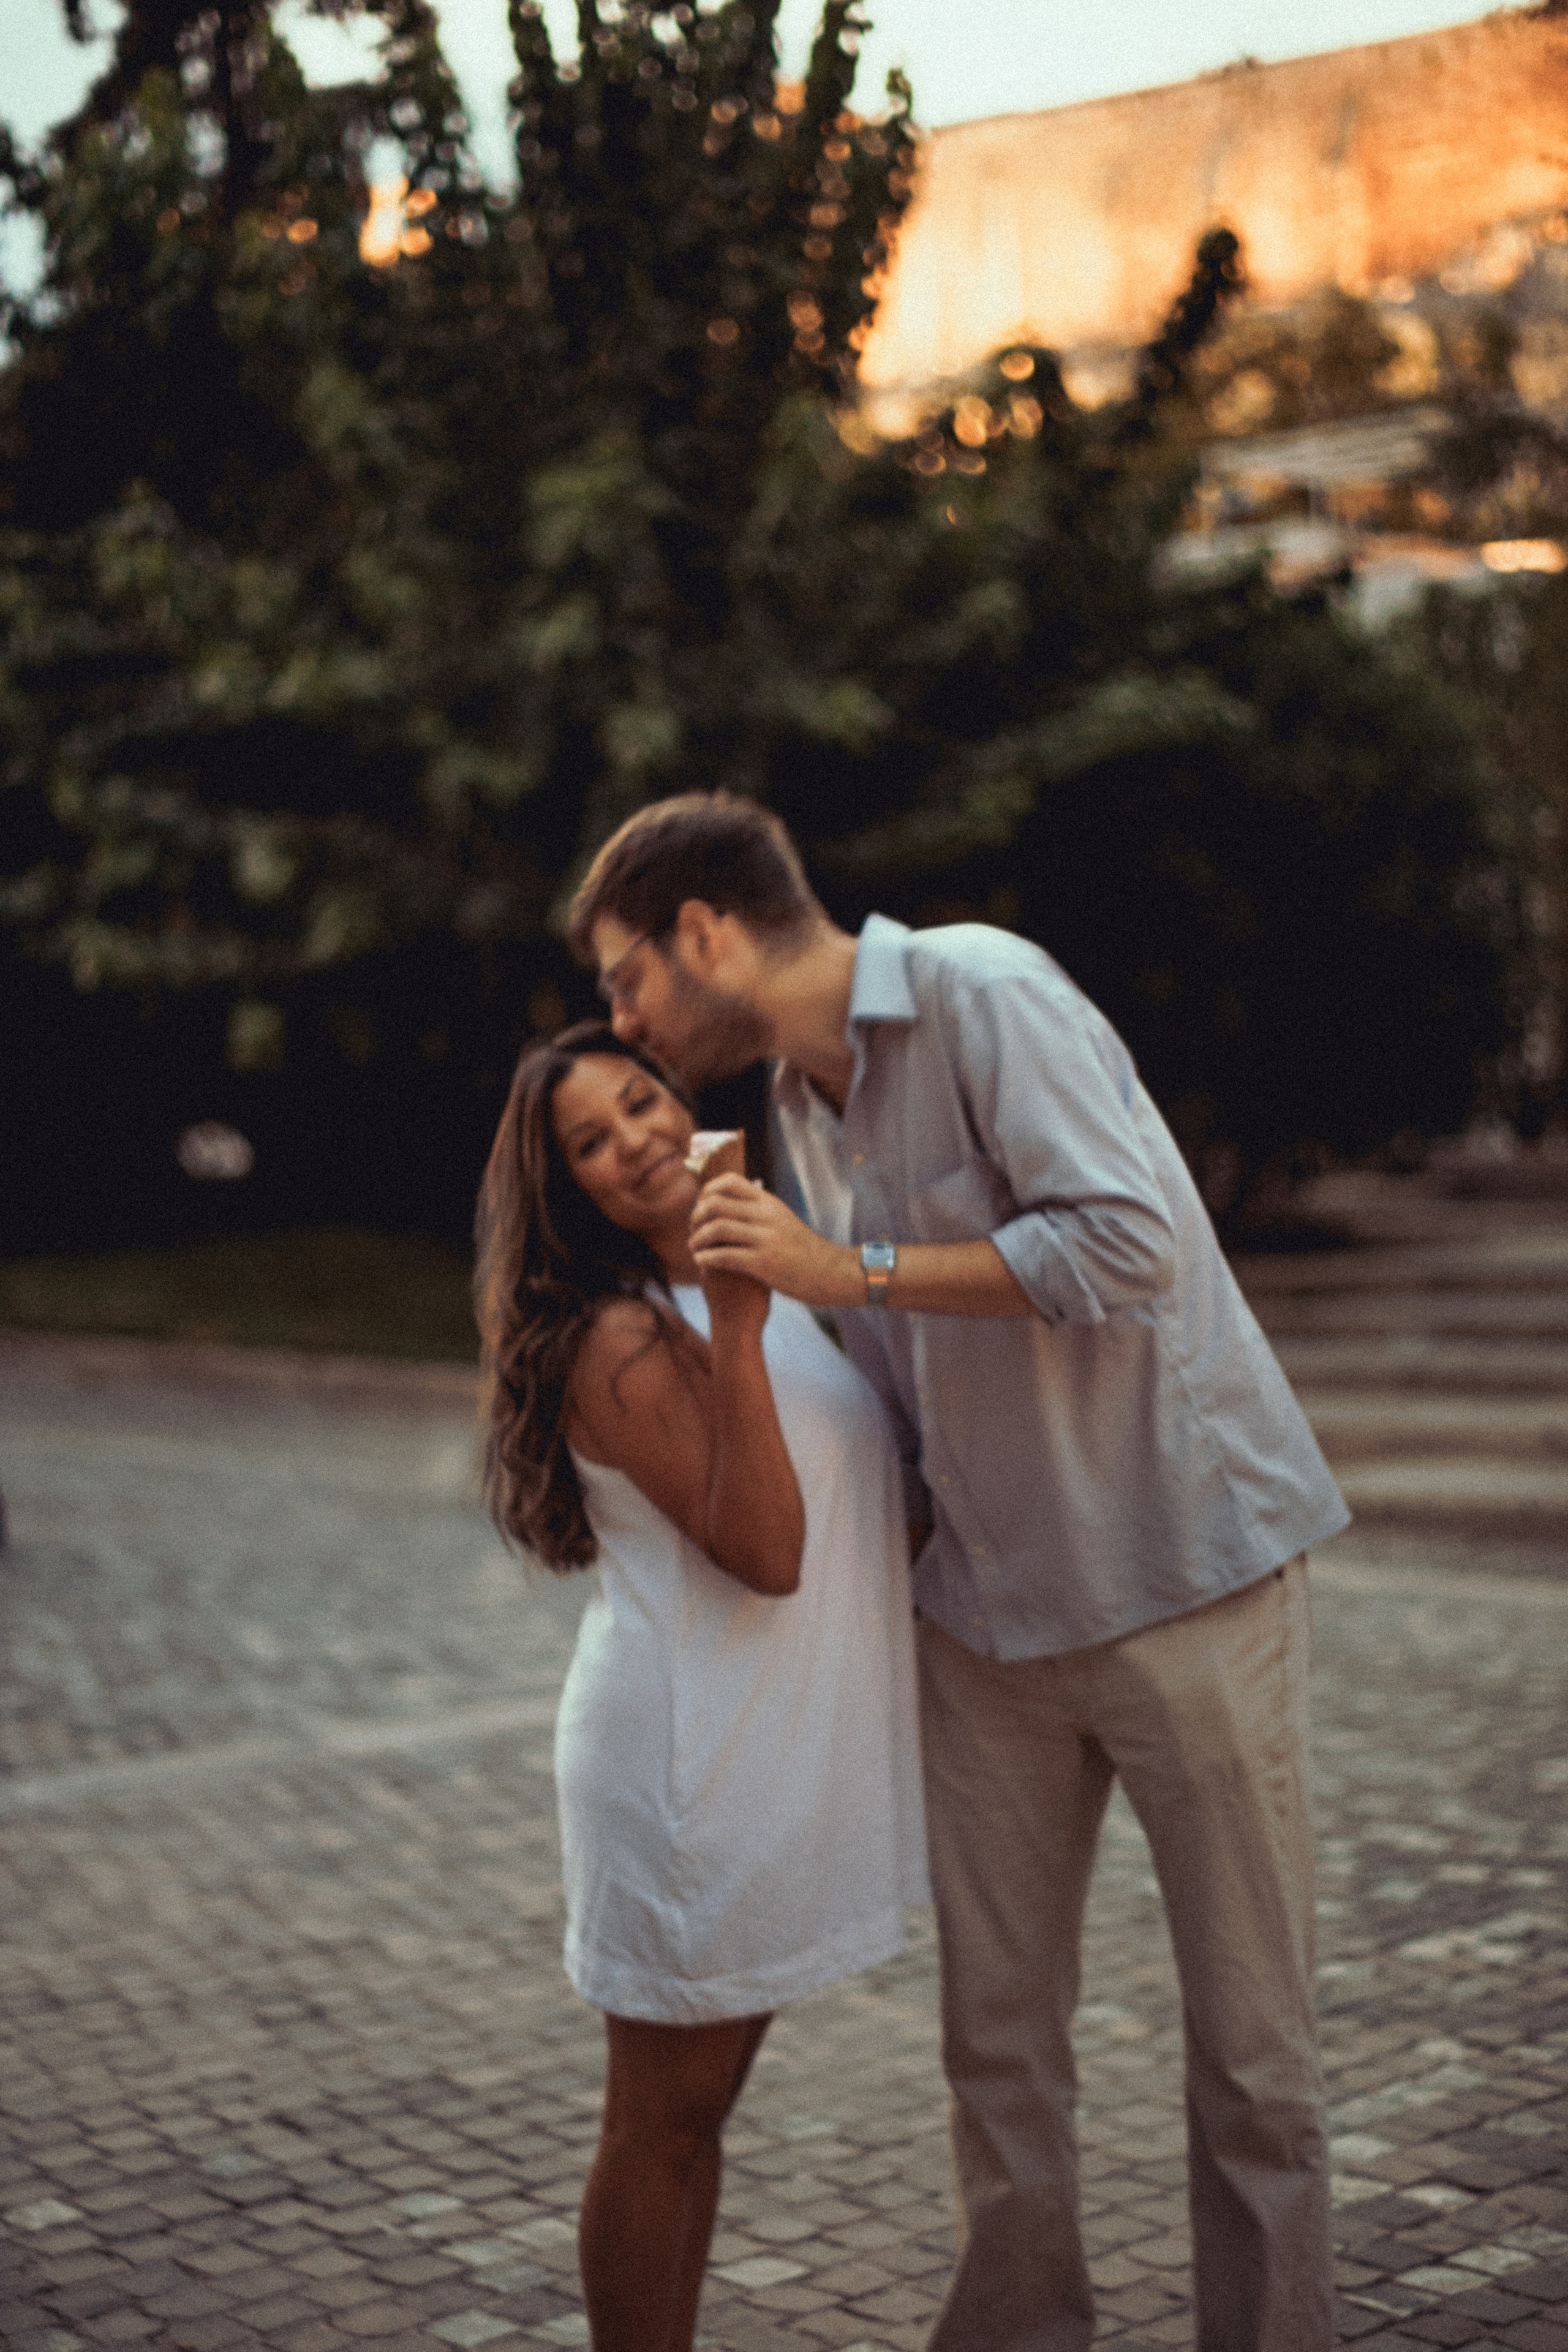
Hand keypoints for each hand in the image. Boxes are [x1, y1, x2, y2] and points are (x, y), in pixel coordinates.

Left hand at [689, 1176, 859, 1308]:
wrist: (832, 1273)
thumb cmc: (804, 1250)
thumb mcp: (783, 1220)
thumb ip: (760, 1210)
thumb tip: (734, 1203)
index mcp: (769, 1202)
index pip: (729, 1182)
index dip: (707, 1192)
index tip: (701, 1209)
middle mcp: (766, 1215)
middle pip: (715, 1204)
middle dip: (696, 1218)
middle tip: (694, 1232)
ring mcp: (766, 1238)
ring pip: (716, 1229)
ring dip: (697, 1240)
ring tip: (695, 1250)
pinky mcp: (764, 1263)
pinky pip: (725, 1256)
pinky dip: (707, 1259)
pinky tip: (702, 1264)